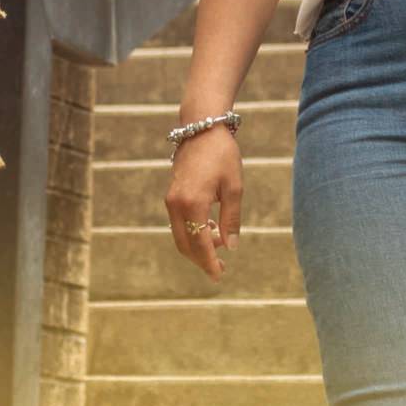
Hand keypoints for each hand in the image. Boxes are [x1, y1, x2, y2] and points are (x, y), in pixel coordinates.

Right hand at [162, 124, 242, 282]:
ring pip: (181, 235)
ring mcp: (171, 200)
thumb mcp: (234, 187)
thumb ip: (231, 219)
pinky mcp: (171, 195)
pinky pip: (179, 223)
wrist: (202, 129)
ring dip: (198, 245)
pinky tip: (210, 228)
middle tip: (220, 268)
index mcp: (193, 203)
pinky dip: (193, 231)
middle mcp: (177, 205)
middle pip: (185, 244)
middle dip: (201, 259)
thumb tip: (231, 246)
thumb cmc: (223, 155)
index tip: (218, 276)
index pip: (200, 243)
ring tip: (220, 242)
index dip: (209, 262)